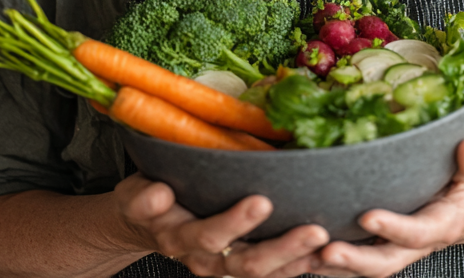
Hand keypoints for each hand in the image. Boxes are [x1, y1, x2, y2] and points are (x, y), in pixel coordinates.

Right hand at [112, 174, 330, 277]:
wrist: (151, 220)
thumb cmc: (148, 199)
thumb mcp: (134, 196)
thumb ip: (144, 199)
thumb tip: (160, 194)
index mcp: (181, 239)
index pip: (210, 235)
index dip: (235, 223)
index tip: (262, 201)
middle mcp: (209, 259)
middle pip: (249, 263)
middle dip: (284, 248)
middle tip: (314, 230)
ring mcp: (230, 265)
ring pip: (269, 271)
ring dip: (300, 259)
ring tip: (329, 242)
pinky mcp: (247, 262)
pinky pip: (277, 270)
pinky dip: (302, 264)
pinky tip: (329, 252)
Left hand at [312, 139, 463, 277]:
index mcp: (440, 226)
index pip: (416, 233)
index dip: (393, 228)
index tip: (367, 217)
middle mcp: (414, 245)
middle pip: (384, 262)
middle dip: (355, 260)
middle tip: (327, 250)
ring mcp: (395, 248)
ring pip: (364, 266)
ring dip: (335, 267)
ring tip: (306, 257)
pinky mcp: (379, 246)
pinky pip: (354, 259)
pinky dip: (329, 263)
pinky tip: (303, 255)